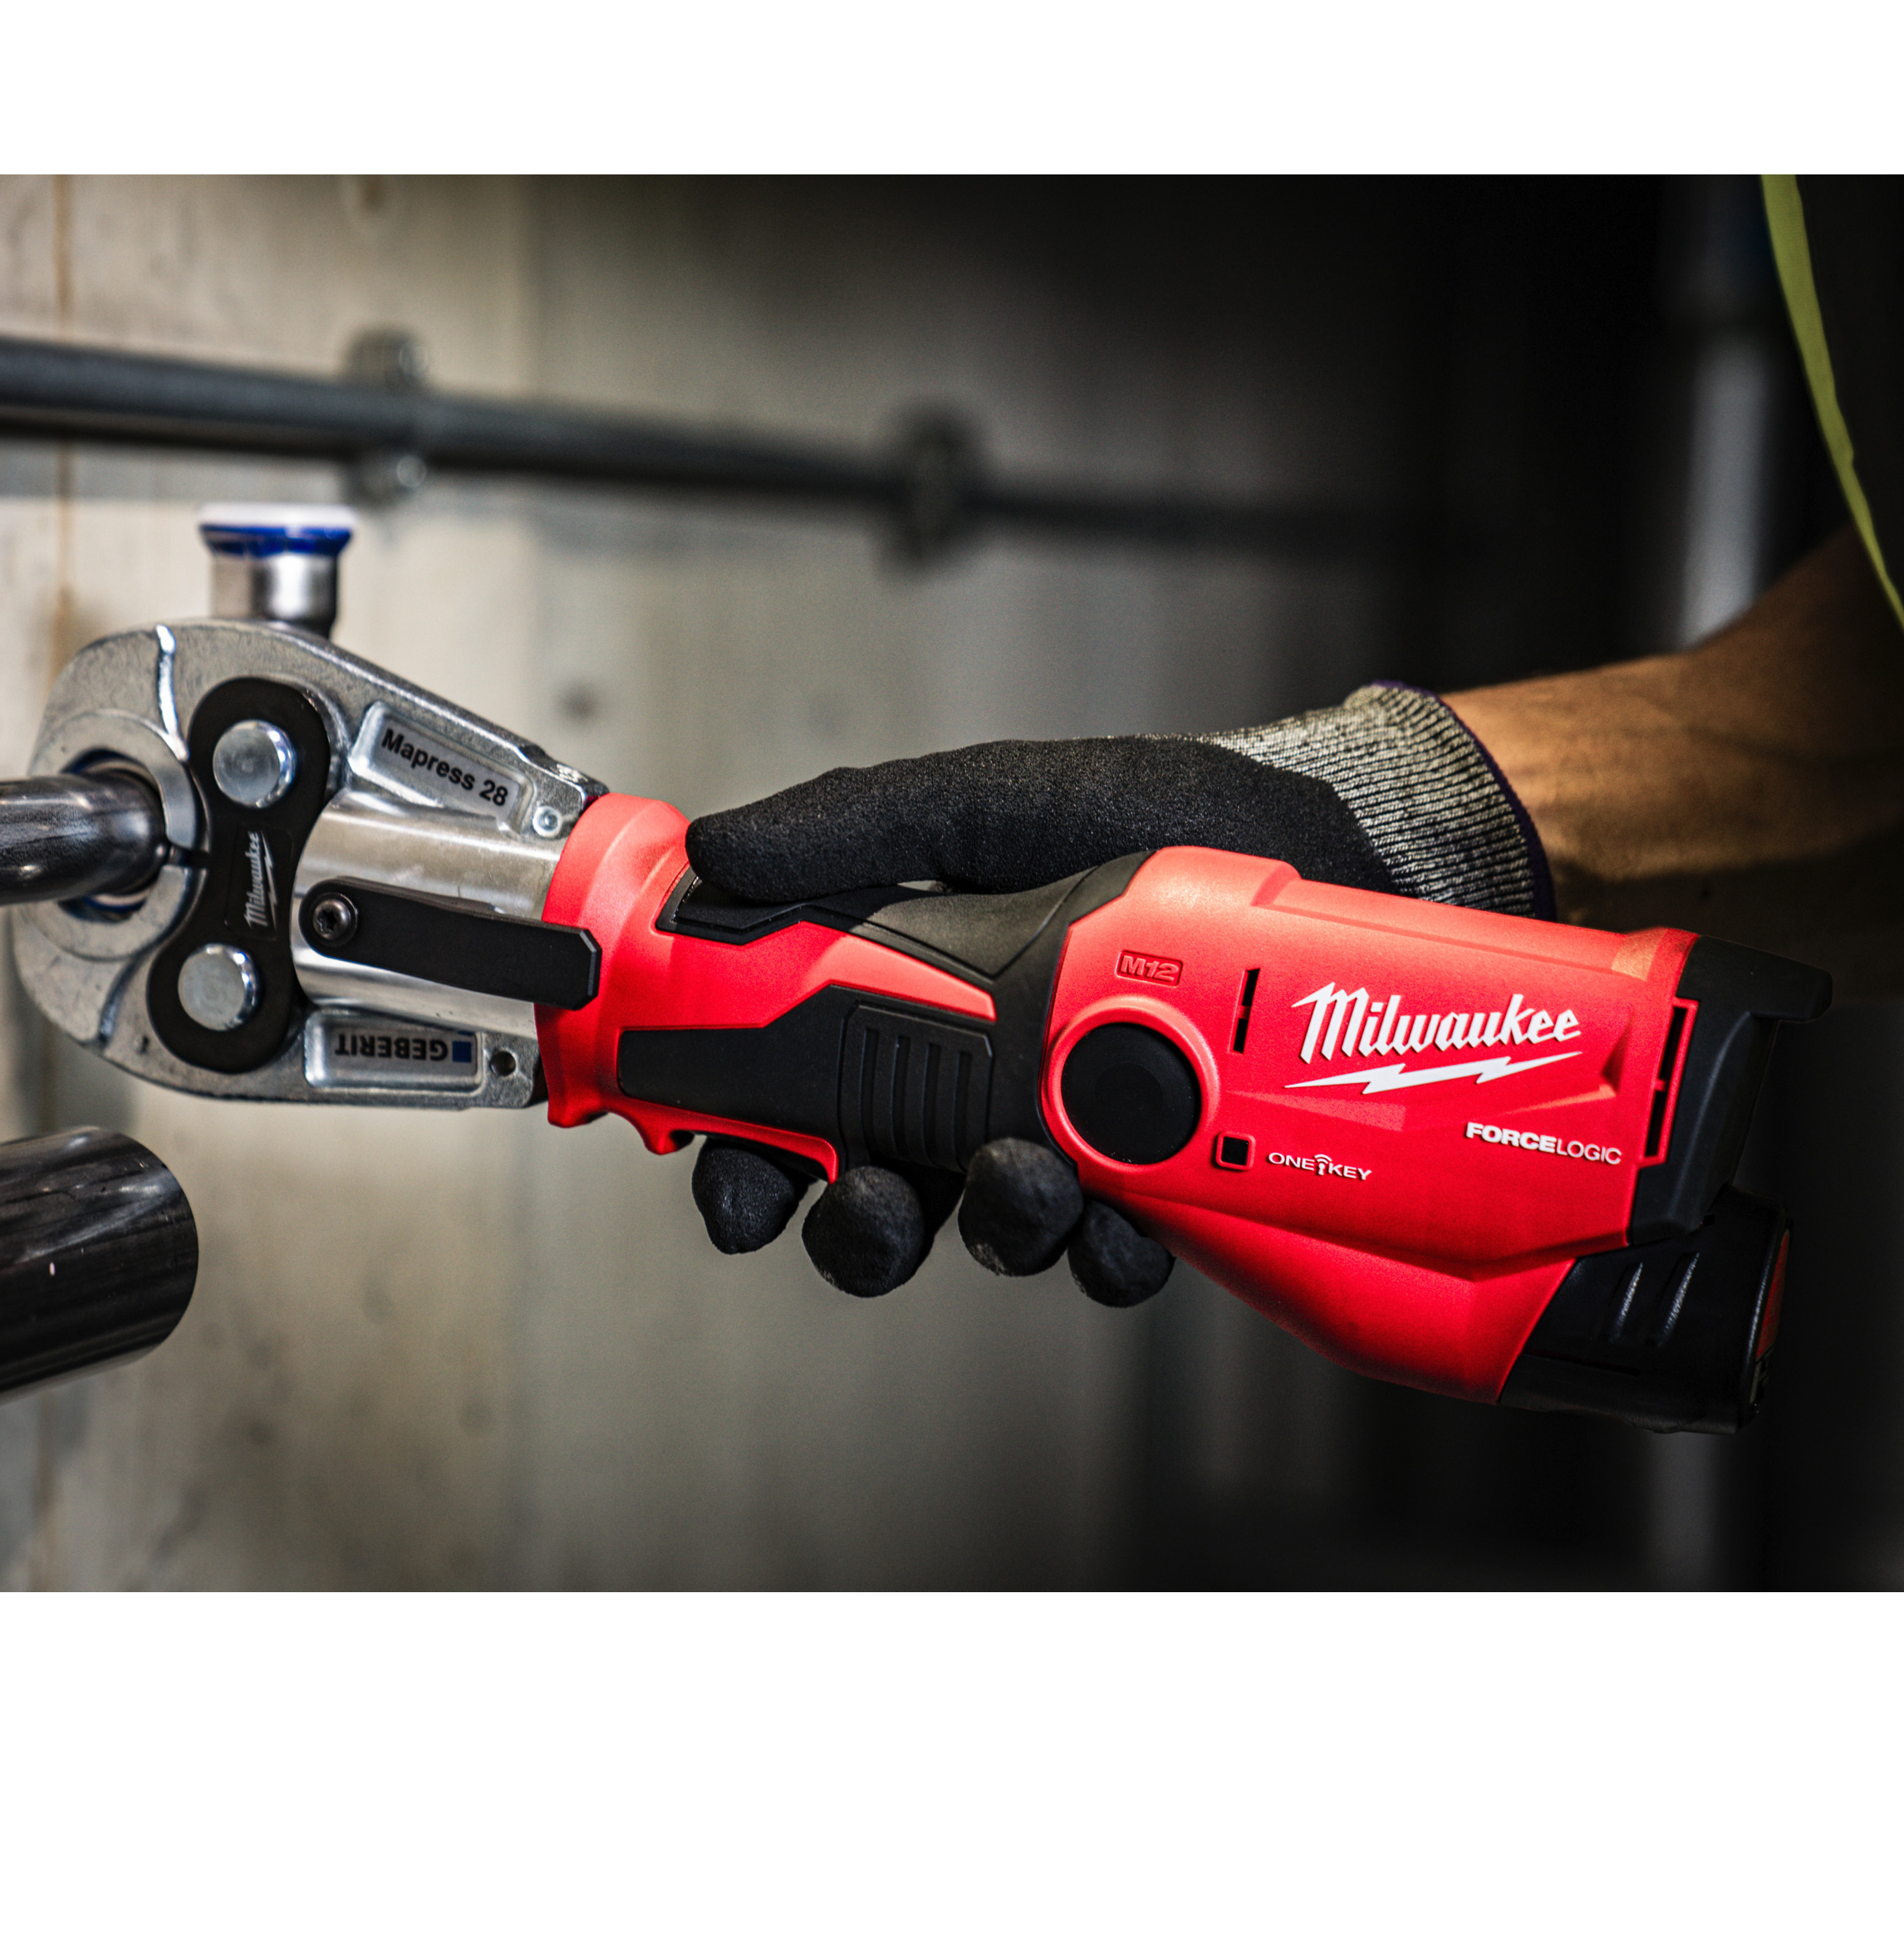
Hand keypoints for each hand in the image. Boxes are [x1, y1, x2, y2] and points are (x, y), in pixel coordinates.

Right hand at [680, 687, 1545, 1304]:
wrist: (1332, 849)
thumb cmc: (1161, 815)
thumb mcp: (992, 802)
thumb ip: (863, 827)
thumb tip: (722, 849)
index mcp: (914, 998)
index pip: (794, 1099)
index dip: (745, 1157)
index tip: (732, 1184)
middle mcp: (977, 1083)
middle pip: (872, 1200)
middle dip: (856, 1229)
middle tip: (873, 1202)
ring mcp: (1065, 1138)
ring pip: (986, 1237)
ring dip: (988, 1232)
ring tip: (1029, 1179)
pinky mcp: (1155, 1178)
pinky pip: (1106, 1254)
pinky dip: (1103, 1250)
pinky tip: (1122, 1209)